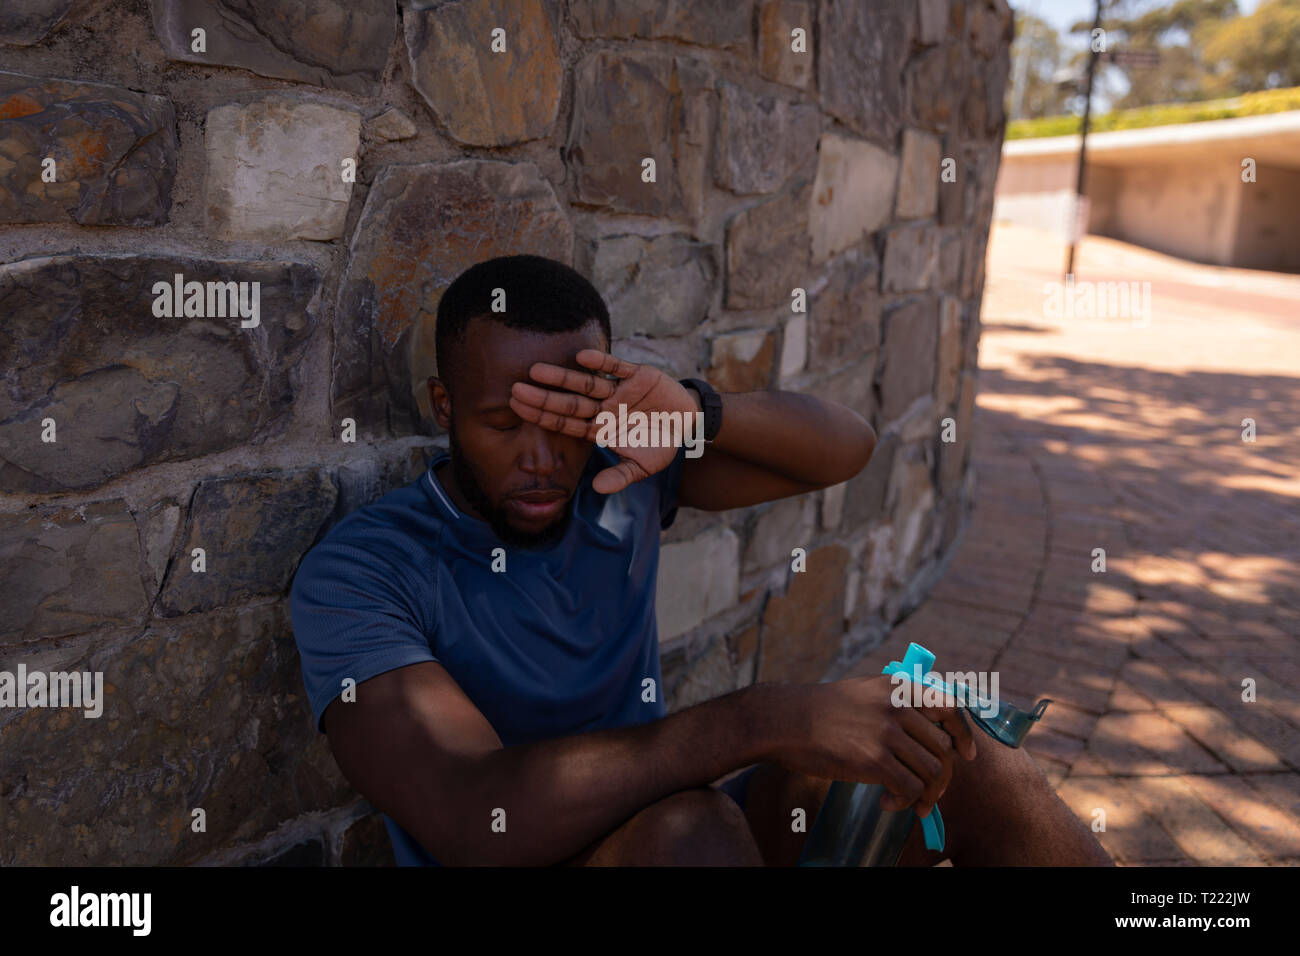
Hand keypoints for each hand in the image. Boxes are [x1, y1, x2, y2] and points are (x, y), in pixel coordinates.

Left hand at [508, 348, 699, 493]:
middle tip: (514, 390)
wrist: (687, 424)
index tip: (518, 409)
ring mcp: (618, 391)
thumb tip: (598, 489)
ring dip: (563, 378)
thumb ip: (620, 477)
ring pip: (586, 383)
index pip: (565, 422)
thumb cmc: (660, 444)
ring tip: (536, 370)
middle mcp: (604, 408)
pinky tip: (582, 357)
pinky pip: (616, 367)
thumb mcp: (642, 467)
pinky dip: (602, 361)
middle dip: (543, 397)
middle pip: (569, 402)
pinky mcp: (637, 375)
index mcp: (600, 429)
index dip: (542, 416)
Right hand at [769, 676, 976, 818]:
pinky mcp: (874, 760)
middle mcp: (899, 706)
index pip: (951, 708)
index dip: (964, 735)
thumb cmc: (823, 710)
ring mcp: (887, 733)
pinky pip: (910, 789)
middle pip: (944, 749)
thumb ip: (898, 702)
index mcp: (899, 686)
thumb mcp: (867, 690)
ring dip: (926, 795)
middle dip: (942, 777)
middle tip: (928, 793)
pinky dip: (904, 803)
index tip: (966, 754)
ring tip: (909, 803)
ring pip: (933, 772)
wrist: (786, 720)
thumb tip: (928, 730)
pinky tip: (885, 803)